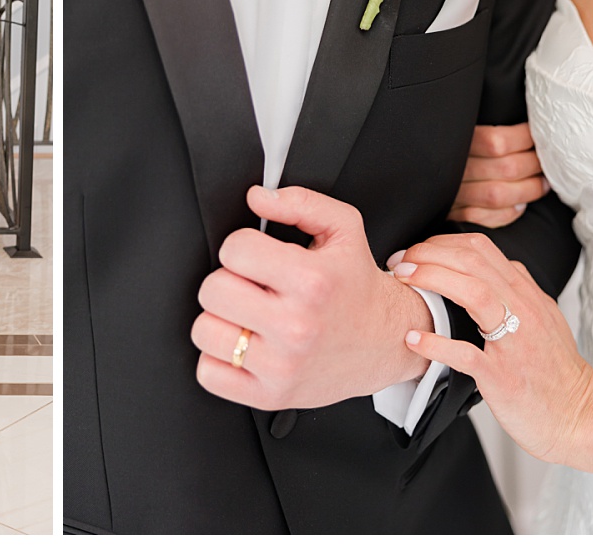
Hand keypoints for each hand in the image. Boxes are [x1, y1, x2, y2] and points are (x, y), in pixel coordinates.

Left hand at [191, 185, 432, 410]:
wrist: (388, 340)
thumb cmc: (356, 285)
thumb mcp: (343, 228)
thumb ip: (299, 202)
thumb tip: (257, 197)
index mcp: (312, 282)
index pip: (234, 250)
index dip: (242, 248)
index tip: (258, 258)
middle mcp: (296, 326)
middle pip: (212, 290)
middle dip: (228, 281)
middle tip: (252, 286)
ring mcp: (282, 366)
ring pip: (204, 331)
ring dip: (219, 319)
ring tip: (247, 316)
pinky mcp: (271, 395)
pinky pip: (209, 374)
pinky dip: (218, 359)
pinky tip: (244, 345)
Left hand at [394, 232, 592, 464]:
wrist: (581, 417)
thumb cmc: (557, 373)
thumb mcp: (545, 319)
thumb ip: (520, 290)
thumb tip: (501, 266)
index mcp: (526, 295)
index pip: (481, 249)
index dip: (442, 242)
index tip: (416, 251)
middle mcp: (522, 311)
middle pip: (472, 262)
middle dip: (428, 253)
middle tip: (399, 261)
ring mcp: (514, 343)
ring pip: (473, 293)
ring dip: (431, 279)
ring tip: (402, 279)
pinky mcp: (503, 377)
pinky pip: (467, 354)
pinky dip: (436, 343)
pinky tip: (414, 338)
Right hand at [449, 123, 549, 227]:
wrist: (407, 174)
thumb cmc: (445, 146)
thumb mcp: (460, 126)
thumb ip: (485, 125)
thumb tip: (527, 120)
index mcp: (454, 140)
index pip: (497, 141)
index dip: (525, 139)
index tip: (538, 136)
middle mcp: (451, 167)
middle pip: (505, 169)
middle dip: (534, 166)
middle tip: (548, 163)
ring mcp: (450, 193)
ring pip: (498, 195)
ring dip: (528, 190)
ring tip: (542, 184)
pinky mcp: (451, 214)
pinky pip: (484, 218)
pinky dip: (507, 214)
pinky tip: (519, 205)